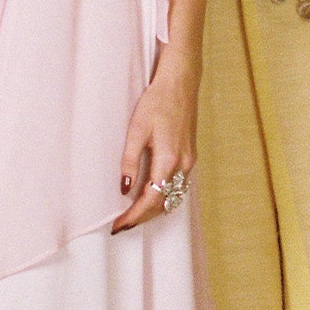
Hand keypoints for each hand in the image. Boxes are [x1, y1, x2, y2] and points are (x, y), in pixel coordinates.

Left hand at [112, 58, 196, 231]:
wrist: (181, 83)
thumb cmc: (157, 102)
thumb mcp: (136, 129)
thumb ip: (130, 161)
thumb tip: (124, 188)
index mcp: (169, 160)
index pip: (151, 199)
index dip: (134, 216)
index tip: (118, 226)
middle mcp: (183, 165)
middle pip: (163, 203)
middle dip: (142, 218)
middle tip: (121, 225)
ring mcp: (189, 161)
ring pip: (173, 197)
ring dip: (153, 209)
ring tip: (132, 215)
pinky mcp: (190, 156)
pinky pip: (178, 186)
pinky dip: (163, 196)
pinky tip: (150, 195)